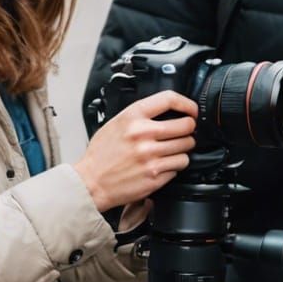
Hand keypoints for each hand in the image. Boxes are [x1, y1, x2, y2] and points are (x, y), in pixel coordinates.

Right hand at [75, 91, 197, 212]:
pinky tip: (162, 164)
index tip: (191, 110)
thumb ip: (139, 116)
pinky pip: (179, 166)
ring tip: (171, 150)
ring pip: (186, 148)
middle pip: (186, 126)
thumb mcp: (115, 123)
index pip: (169, 99)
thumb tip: (166, 111)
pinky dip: (174, 165)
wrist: (91, 182)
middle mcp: (143, 135)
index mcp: (133, 117)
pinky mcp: (155, 175)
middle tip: (184, 132)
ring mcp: (151, 156)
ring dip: (183, 149)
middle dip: (188, 129)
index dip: (187, 104)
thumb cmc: (101, 155)